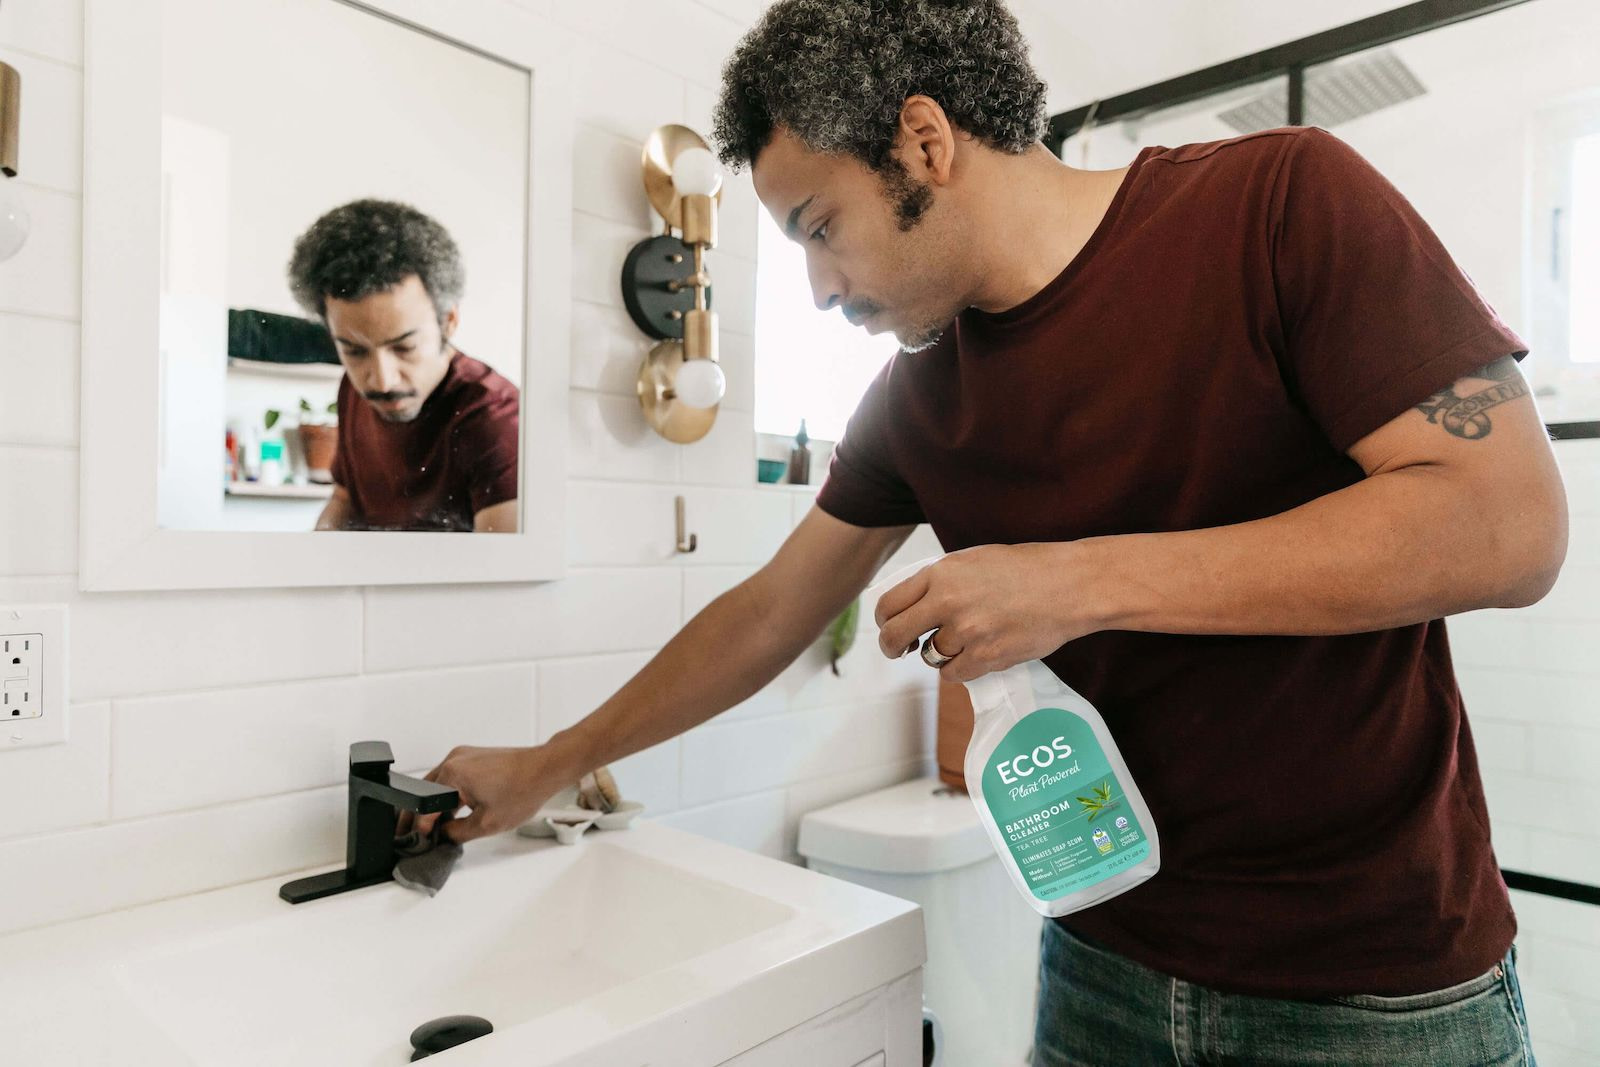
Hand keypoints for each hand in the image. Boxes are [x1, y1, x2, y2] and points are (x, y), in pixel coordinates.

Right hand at [402, 744, 576, 844]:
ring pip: (438, 785)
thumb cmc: (524, 789)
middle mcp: (454, 759)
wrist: (547, 769)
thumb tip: (442, 836)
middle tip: (417, 835)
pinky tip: (452, 811)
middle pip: (426, 793)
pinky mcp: (474, 757)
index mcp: (452, 774)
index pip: (425, 807)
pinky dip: (449, 794)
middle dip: (420, 815)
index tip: (419, 842)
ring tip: (434, 827)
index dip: (420, 829)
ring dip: (435, 805)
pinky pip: (452, 777)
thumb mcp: (486, 824)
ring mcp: (464, 756)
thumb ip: (456, 834)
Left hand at [873, 543, 1104, 682]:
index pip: (890, 603)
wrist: (1071, 585)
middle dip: (893, 646)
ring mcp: (967, 631)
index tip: (889, 626)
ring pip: (930, 656)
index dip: (884, 620)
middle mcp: (948, 602)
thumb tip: (914, 601)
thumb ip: (942, 579)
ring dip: (941, 653)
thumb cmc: (1028, 568)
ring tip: (964, 640)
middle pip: (896, 635)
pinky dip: (961, 668)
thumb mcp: (974, 559)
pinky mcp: (987, 656)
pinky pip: (955, 674)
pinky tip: (977, 654)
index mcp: (942, 573)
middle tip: (901, 650)